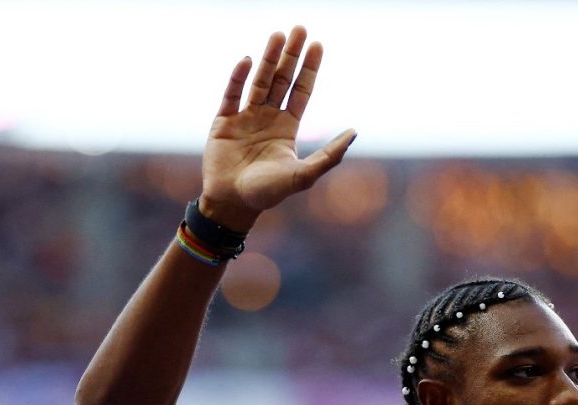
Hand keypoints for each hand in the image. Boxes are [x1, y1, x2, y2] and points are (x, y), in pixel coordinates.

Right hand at [200, 26, 355, 231]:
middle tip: (299, 29)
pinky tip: (248, 60)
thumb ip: (330, 155)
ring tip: (278, 35)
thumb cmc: (269, 193)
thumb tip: (355, 133)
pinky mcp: (222, 122)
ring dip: (268, 58)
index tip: (317, 45)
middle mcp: (267, 118)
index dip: (309, 69)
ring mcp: (244, 117)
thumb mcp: (305, 175)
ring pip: (259, 81)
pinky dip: (239, 77)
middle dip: (290, 55)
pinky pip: (231, 94)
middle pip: (282, 79)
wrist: (234, 204)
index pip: (301, 91)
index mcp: (287, 128)